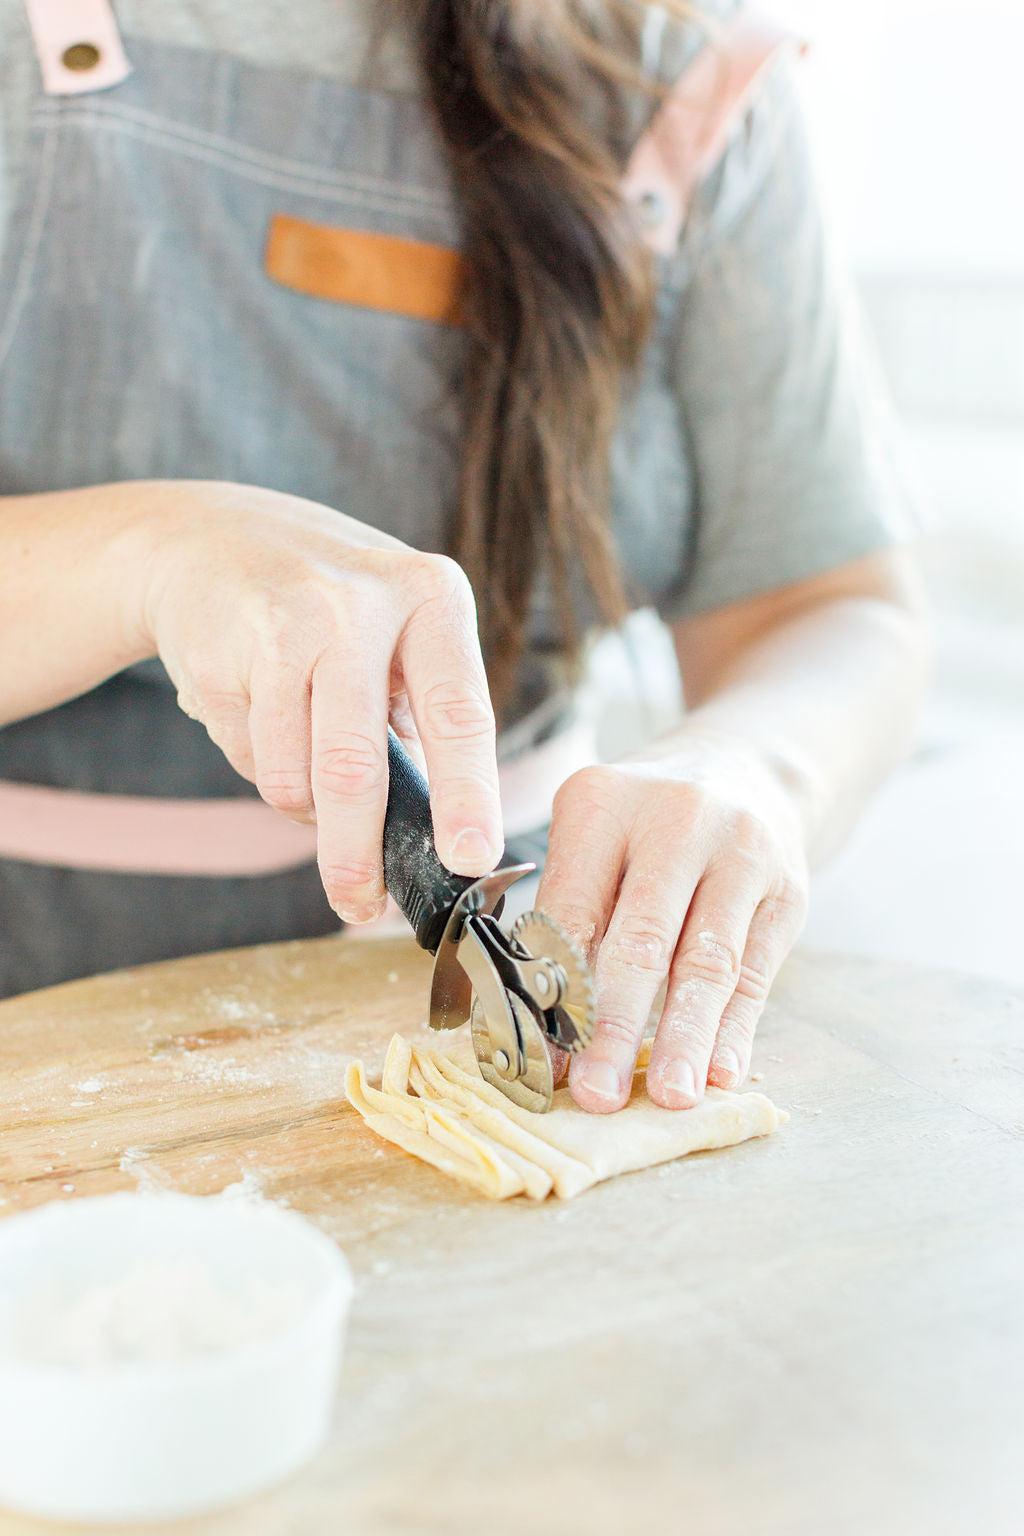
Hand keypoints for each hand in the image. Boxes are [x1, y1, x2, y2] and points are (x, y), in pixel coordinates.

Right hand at [138, 480, 502, 919]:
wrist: (209, 539)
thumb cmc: (335, 608)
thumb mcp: (401, 633)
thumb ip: (425, 720)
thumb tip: (438, 842)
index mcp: (431, 599)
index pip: (458, 713)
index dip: (467, 795)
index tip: (470, 857)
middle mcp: (359, 603)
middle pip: (356, 766)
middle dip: (356, 852)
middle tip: (361, 906)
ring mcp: (282, 624)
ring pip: (294, 777)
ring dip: (303, 800)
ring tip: (303, 749)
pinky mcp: (218, 651)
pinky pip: (247, 758)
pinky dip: (260, 764)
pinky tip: (259, 709)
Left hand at [535, 733, 808, 1110]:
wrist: (747, 766)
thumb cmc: (644, 822)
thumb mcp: (593, 837)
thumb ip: (569, 919)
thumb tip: (542, 1031)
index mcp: (601, 802)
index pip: (571, 911)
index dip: (553, 992)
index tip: (540, 1059)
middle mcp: (675, 819)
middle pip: (640, 938)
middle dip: (614, 1025)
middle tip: (596, 1093)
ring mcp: (741, 851)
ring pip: (707, 961)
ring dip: (684, 1037)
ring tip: (668, 1095)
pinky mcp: (788, 889)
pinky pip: (757, 970)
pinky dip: (736, 1028)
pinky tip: (721, 1071)